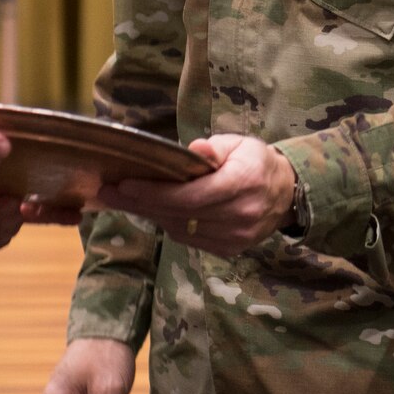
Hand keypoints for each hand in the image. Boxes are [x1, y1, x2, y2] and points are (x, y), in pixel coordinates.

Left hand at [96, 133, 294, 257]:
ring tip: (122, 198)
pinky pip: (189, 238)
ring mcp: (236, 237)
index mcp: (243, 183)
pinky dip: (167, 223)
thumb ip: (214, 148)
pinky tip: (150, 210)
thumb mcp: (238, 143)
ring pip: (180, 229)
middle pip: (180, 213)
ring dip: (149, 214)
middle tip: (107, 192)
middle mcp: (240, 214)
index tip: (124, 184)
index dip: (155, 192)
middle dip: (140, 202)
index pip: (191, 195)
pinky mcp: (230, 249)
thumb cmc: (255, 161)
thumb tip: (195, 150)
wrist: (285, 194)